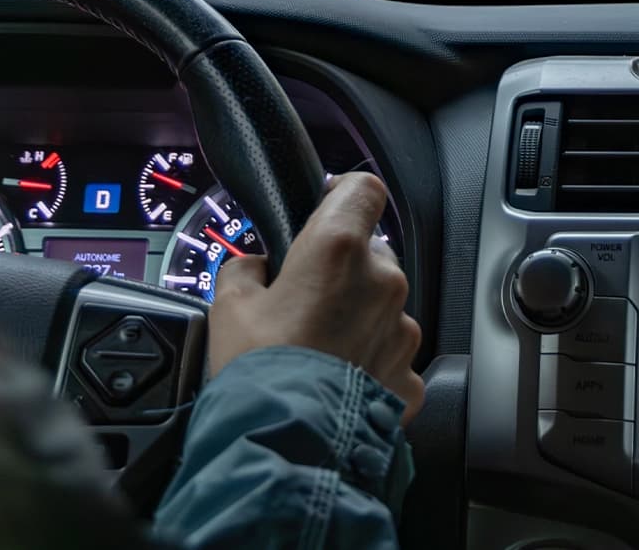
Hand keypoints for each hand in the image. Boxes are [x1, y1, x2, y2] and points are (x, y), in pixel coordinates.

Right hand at [208, 172, 423, 420]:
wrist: (285, 448)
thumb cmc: (257, 374)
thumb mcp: (228, 307)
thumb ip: (247, 270)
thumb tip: (256, 267)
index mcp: (338, 249)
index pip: (364, 189)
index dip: (344, 195)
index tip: (325, 209)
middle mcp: (382, 281)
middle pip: (371, 253)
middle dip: (343, 270)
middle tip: (305, 302)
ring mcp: (402, 329)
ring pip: (384, 306)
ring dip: (358, 317)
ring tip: (318, 350)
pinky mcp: (410, 374)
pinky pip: (391, 355)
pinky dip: (370, 363)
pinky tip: (338, 380)